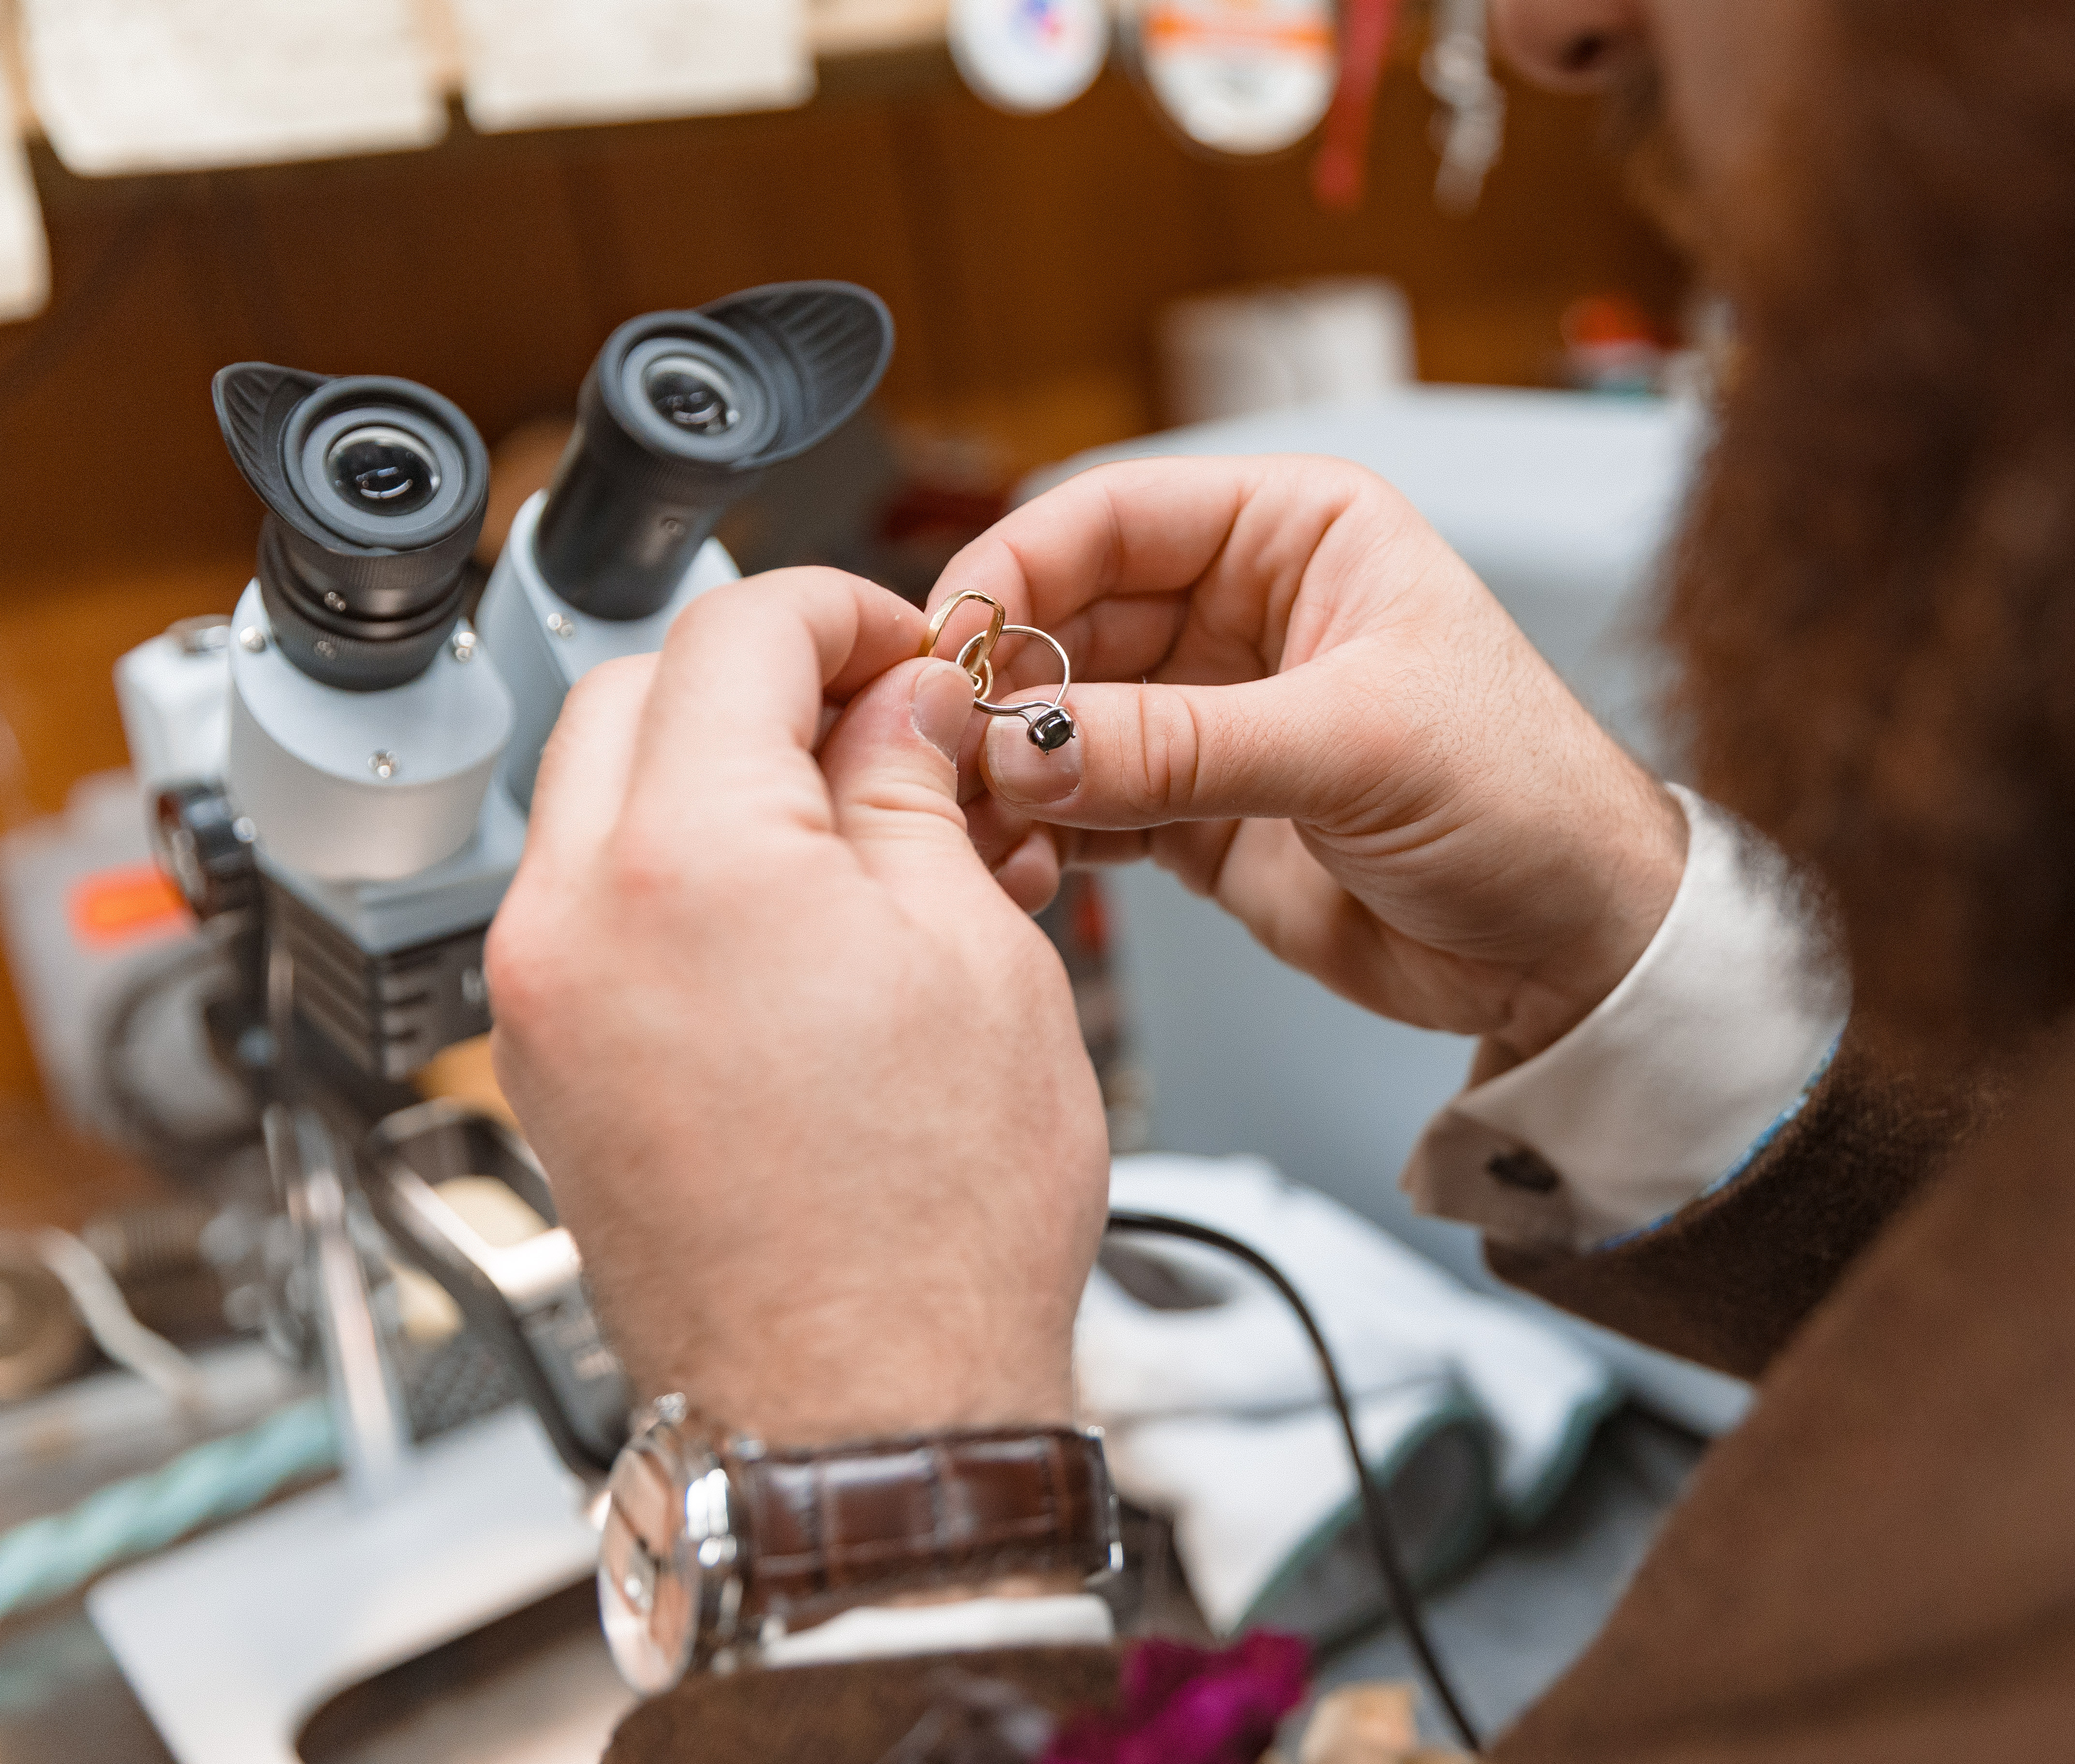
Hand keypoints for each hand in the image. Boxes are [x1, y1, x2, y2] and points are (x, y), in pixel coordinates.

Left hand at [487, 569, 1108, 1446]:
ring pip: (606, 797)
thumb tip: (904, 704)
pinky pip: (599, 905)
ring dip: (723, 775)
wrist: (863, 1417)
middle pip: (641, 693)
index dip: (846, 610)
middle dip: (768, 681)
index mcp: (688, 861)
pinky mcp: (550, 1068)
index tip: (913, 646)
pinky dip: (687, 871)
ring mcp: (543, 1000)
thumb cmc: (936, 1226)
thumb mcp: (977, 952)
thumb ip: (915, 790)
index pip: (737, 632)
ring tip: (861, 838)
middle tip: (890, 727)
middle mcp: (574, 918)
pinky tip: (804, 923)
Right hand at [945, 456, 1686, 1068]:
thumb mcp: (1356, 748)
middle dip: (1005, 682)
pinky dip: (1045, 832)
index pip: (1113, 515)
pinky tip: (1021, 858)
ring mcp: (1214, 713)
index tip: (953, 640)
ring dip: (1013, 764)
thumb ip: (1183, 746)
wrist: (1575, 946)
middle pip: (1068, 616)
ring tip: (975, 812)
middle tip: (948, 745)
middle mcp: (1243, 608)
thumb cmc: (1528, 801)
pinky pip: (1087, 805)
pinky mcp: (1198, 812)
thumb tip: (1034, 747)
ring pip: (1064, 715)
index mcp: (1296, 531)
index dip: (1019, 568)